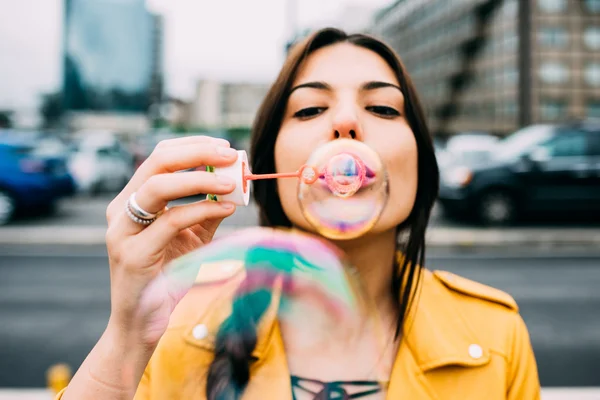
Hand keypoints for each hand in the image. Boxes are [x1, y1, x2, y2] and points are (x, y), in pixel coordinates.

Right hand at [104, 136, 238, 345]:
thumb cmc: (166, 277)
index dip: (192, 146)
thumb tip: (236, 186)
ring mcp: (122, 232)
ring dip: (200, 179)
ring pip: (158, 188)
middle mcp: (120, 211)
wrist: (142, 324)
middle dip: (196, 153)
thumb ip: (208, 211)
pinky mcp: (133, 254)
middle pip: (156, 163)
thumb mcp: (192, 238)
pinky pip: (171, 222)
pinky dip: (202, 210)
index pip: (159, 157)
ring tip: (231, 182)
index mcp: (131, 201)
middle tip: (230, 154)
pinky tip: (227, 208)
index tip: (224, 145)